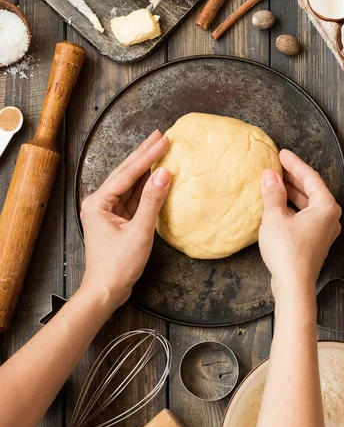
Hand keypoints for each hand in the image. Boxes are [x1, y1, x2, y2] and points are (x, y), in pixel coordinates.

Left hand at [80, 130, 170, 309]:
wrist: (106, 291)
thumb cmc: (118, 265)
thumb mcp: (139, 232)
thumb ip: (152, 201)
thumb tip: (163, 173)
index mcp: (98, 202)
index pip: (127, 173)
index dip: (147, 156)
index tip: (162, 140)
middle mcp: (100, 202)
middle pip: (126, 172)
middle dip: (144, 153)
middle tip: (160, 135)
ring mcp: (109, 210)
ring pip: (130, 183)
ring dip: (146, 167)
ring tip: (160, 148)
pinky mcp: (118, 219)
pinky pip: (134, 197)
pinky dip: (146, 186)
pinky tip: (157, 175)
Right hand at [259, 149, 341, 297]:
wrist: (293, 285)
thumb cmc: (287, 250)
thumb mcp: (275, 216)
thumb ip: (273, 193)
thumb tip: (270, 175)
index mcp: (326, 207)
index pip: (309, 177)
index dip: (294, 164)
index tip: (281, 154)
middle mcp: (329, 217)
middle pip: (310, 190)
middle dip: (292, 178)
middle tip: (275, 166)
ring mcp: (323, 230)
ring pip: (307, 204)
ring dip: (290, 194)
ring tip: (273, 183)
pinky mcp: (314, 241)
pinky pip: (304, 216)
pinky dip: (291, 208)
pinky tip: (276, 205)